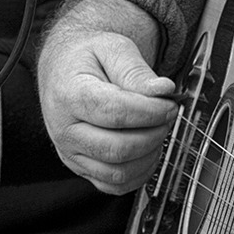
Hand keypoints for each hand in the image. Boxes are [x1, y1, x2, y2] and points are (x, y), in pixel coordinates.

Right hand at [39, 26, 178, 193]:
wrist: (63, 69)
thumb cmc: (88, 58)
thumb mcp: (112, 49)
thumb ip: (137, 71)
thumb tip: (163, 91)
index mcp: (69, 94)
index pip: (115, 113)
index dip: (151, 111)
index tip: (170, 103)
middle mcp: (64, 129)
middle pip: (118, 148)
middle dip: (154, 133)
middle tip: (168, 115)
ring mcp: (70, 152)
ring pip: (118, 171)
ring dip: (150, 154)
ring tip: (158, 129)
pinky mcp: (80, 167)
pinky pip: (114, 185)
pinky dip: (139, 174)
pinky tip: (148, 150)